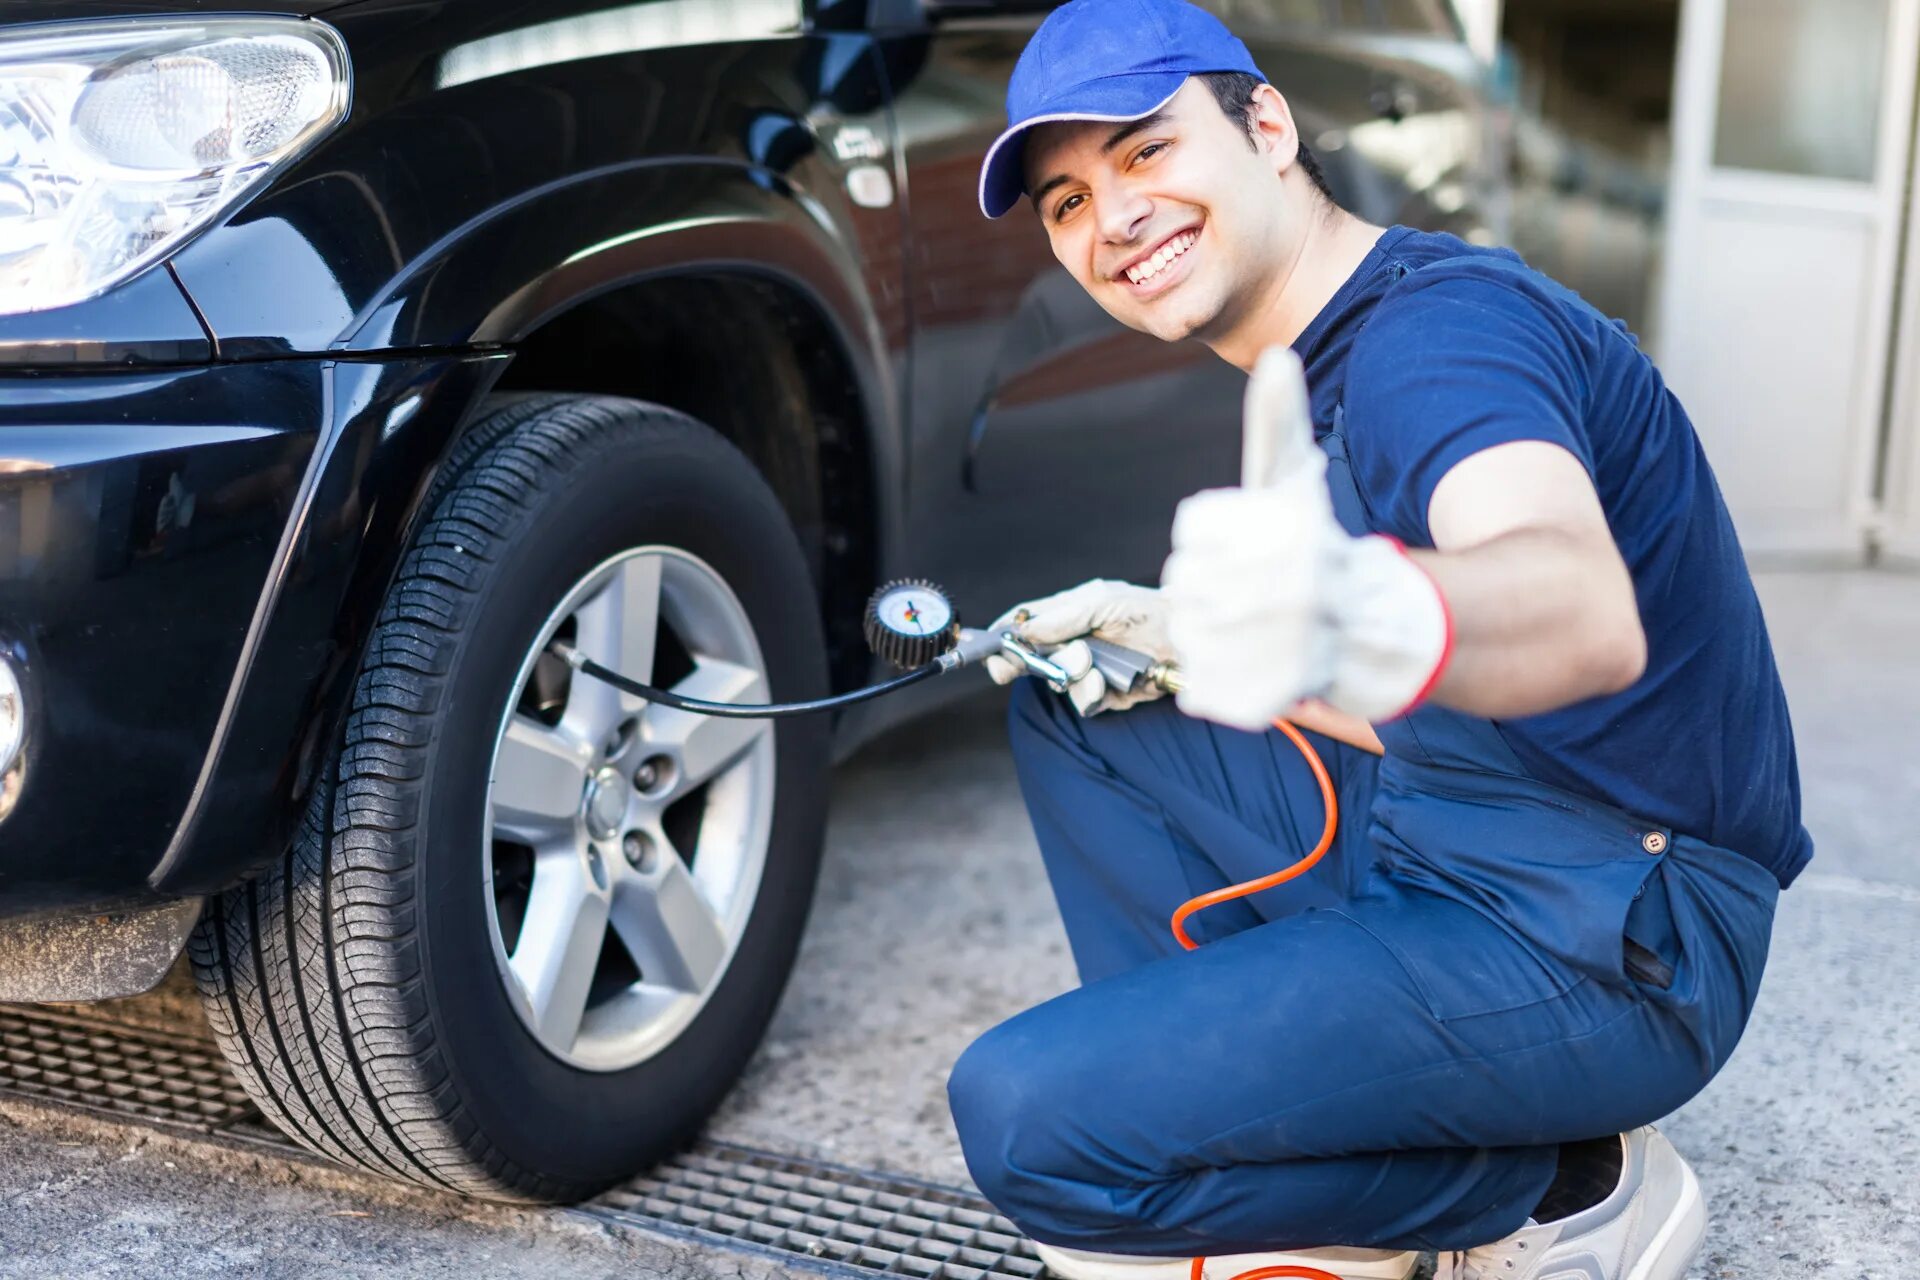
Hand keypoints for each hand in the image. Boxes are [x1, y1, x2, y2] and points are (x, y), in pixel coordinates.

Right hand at [982, 579, 1171, 715]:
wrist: (1191, 642)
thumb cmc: (1149, 612)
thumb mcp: (1103, 602)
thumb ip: (1062, 615)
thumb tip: (1025, 628)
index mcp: (1068, 614)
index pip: (1025, 623)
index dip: (1004, 635)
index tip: (990, 647)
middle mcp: (1073, 642)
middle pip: (1031, 658)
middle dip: (1027, 662)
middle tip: (1012, 667)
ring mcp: (1088, 670)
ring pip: (1057, 682)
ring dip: (1070, 675)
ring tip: (1092, 663)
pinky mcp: (1105, 695)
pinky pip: (1083, 702)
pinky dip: (1091, 694)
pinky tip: (1106, 682)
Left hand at [1160, 347, 1450, 729]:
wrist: (1395, 631)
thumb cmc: (1327, 548)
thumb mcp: (1300, 479)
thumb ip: (1278, 420)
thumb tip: (1278, 354)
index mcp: (1285, 529)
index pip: (1193, 531)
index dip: (1217, 541)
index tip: (1256, 549)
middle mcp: (1287, 587)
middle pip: (1185, 587)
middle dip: (1216, 590)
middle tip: (1261, 596)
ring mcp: (1283, 649)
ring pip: (1190, 638)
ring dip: (1217, 637)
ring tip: (1262, 631)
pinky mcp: (1275, 700)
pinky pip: (1203, 691)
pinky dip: (1221, 683)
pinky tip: (1259, 666)